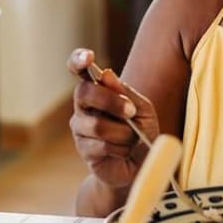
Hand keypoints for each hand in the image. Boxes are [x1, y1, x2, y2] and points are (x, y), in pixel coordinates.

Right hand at [68, 48, 159, 188]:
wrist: (141, 165)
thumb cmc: (141, 132)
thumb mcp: (143, 109)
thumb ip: (126, 93)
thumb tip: (106, 74)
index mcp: (97, 90)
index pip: (79, 69)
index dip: (79, 60)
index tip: (88, 57)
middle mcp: (84, 106)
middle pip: (84, 93)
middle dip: (110, 101)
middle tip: (131, 111)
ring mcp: (80, 128)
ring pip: (96, 125)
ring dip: (123, 133)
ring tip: (133, 139)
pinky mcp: (84, 149)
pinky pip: (101, 145)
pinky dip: (120, 148)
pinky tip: (124, 151)